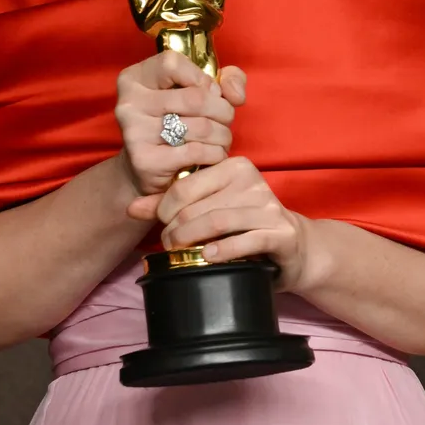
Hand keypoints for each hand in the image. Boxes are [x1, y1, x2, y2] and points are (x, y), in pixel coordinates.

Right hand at [114, 52, 246, 197]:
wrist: (145, 170)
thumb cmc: (175, 123)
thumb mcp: (197, 91)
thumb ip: (225, 80)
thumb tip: (235, 95)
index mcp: (135, 78)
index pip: (172, 63)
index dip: (202, 78)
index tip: (211, 93)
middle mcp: (129, 102)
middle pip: (194, 98)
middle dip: (223, 111)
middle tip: (225, 121)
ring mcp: (134, 132)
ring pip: (201, 127)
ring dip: (223, 135)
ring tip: (221, 140)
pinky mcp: (145, 161)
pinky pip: (197, 152)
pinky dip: (216, 154)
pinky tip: (214, 155)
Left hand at [126, 156, 317, 293]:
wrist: (293, 245)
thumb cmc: (243, 224)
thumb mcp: (209, 207)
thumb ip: (172, 204)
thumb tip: (131, 208)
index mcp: (234, 166)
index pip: (186, 184)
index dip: (165, 207)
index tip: (160, 225)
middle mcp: (252, 181)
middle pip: (198, 206)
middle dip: (175, 229)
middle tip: (167, 244)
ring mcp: (268, 206)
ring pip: (218, 221)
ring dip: (192, 240)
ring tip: (181, 252)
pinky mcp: (281, 232)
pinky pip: (246, 241)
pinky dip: (223, 250)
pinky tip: (209, 257)